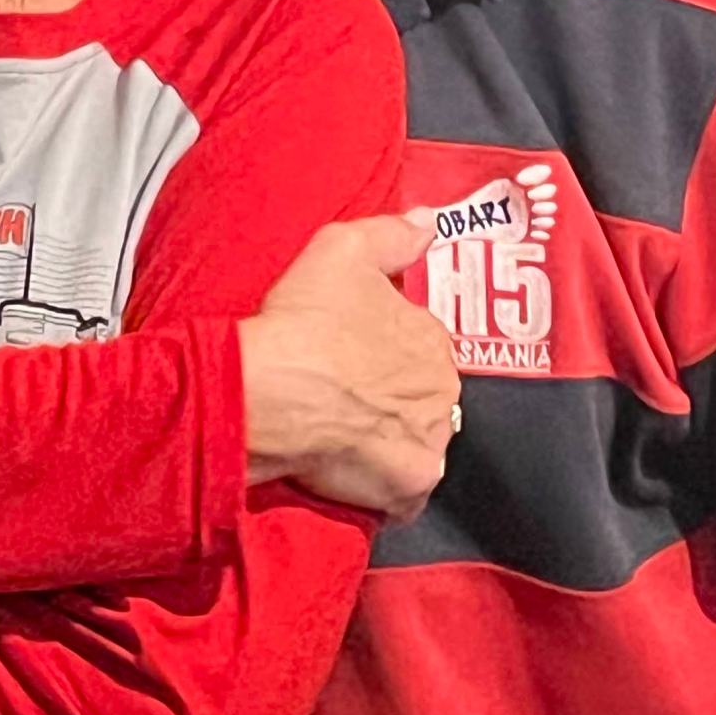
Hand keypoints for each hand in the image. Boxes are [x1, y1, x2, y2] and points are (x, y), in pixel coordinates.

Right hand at [238, 214, 458, 521]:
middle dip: (393, 396)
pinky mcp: (406, 490)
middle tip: (344, 393)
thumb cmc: (305, 321)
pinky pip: (403, 492)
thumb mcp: (342, 248)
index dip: (383, 346)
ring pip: (415, 442)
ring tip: (342, 433)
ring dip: (390, 440)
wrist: (271, 392)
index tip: (351, 350)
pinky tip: (351, 472)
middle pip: (423, 396)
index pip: (420, 343)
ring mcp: (429, 446)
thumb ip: (392, 234)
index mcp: (433, 340)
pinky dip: (383, 485)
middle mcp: (444, 395)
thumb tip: (429, 222)